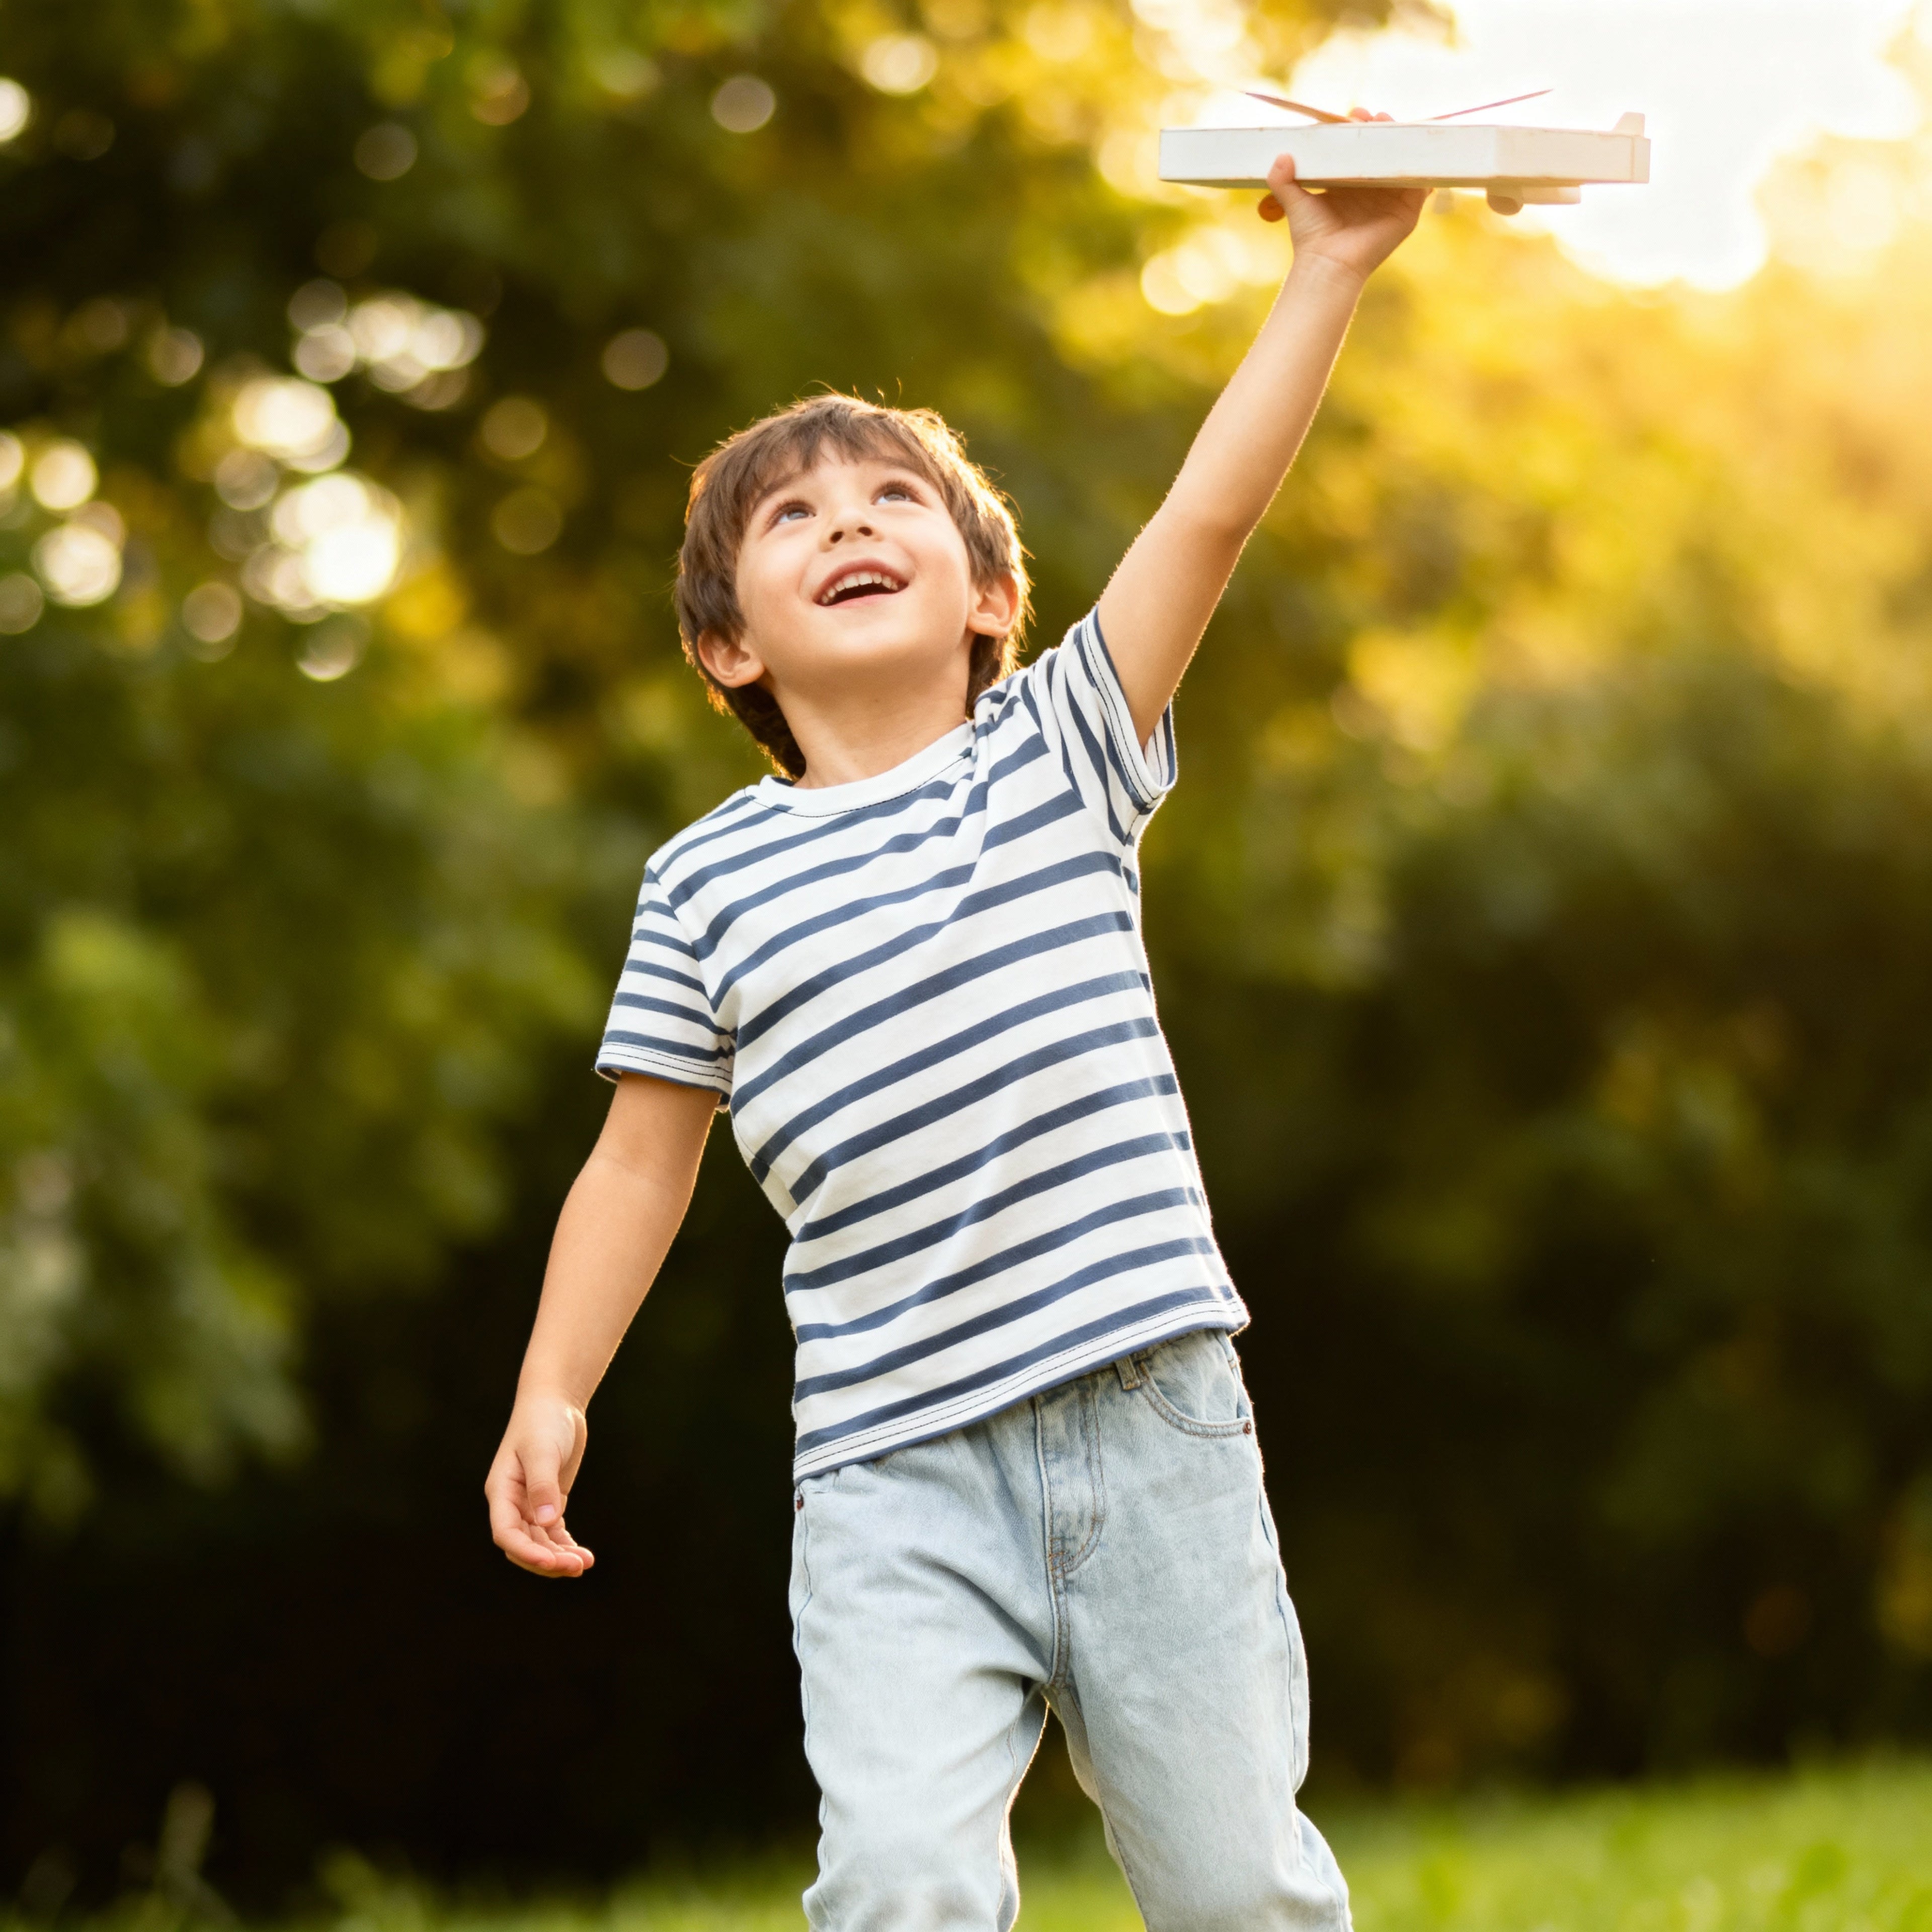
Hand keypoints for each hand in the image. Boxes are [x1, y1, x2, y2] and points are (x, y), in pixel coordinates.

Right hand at [486, 1389, 595, 1577]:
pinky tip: (584, 1556)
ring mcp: (530, 1504)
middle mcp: (512, 1503)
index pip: (506, 1533)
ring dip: (559, 1556)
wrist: (555, 1402)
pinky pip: (553, 1533)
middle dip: (547, 1560)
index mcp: (501, 1491)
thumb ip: (543, 1485)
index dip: (526, 1552)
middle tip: (577, 1567)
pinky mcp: (549, 1501)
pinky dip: (566, 1545)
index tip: (551, 1562)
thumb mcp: (543, 1451)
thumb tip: (547, 1521)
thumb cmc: (543, 1422)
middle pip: (523, 1544)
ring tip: (585, 1564)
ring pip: (539, 1542)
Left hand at [1257, 109, 1424, 282]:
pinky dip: (1424, 167)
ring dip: (1403, 140)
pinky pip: (1422, 184)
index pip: (1360, 147)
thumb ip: (1282, 180)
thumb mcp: (1295, 202)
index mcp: (1350, 181)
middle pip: (1385, 149)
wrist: (1328, 264)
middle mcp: (1374, 187)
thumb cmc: (1312, 236)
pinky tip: (1417, 150)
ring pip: (1404, 162)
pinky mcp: (1407, 211)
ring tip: (1392, 125)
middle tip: (1373, 117)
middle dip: (1382, 128)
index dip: (1358, 129)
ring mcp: (1393, 198)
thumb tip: (1280, 156)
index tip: (1352, 115)